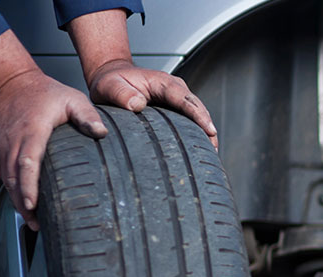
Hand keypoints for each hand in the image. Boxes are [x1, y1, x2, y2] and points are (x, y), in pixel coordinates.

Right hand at [0, 30, 107, 230]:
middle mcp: (12, 141)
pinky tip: (23, 203)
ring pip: (6, 179)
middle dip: (23, 202)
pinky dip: (11, 190)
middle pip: (14, 178)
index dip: (28, 185)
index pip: (27, 162)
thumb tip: (102, 133)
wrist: (11, 84)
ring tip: (32, 220)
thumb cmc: (45, 94)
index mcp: (32, 131)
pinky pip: (1, 174)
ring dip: (17, 200)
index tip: (32, 204)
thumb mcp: (72, 99)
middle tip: (37, 224)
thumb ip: (87, 115)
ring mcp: (0, 147)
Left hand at [86, 59, 217, 147]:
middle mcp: (175, 88)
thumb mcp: (110, 86)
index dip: (199, 116)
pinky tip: (198, 149)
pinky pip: (190, 119)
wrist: (111, 76)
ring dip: (205, 132)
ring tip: (210, 154)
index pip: (185, 99)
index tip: (210, 131)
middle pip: (198, 108)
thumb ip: (121, 94)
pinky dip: (197, 132)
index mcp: (163, 82)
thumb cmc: (111, 81)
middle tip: (213, 150)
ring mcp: (177, 98)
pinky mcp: (176, 108)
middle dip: (208, 128)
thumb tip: (138, 105)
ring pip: (198, 115)